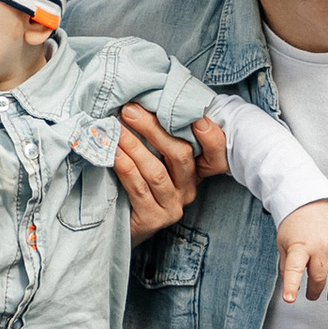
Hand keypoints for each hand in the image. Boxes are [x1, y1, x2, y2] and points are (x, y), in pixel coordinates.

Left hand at [115, 103, 203, 243]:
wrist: (120, 225)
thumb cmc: (135, 183)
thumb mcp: (151, 158)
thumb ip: (156, 138)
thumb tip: (141, 103)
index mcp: (194, 171)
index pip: (214, 152)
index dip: (211, 136)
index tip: (196, 116)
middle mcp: (189, 189)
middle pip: (180, 154)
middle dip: (154, 128)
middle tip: (130, 110)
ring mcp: (173, 206)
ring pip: (157, 171)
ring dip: (133, 146)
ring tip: (115, 129)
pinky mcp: (154, 218)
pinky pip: (139, 187)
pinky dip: (124, 166)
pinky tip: (113, 153)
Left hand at [275, 202, 327, 307]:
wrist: (310, 203)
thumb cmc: (294, 227)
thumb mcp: (283, 245)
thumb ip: (287, 267)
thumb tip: (293, 288)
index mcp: (299, 246)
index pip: (294, 269)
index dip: (291, 285)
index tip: (290, 299)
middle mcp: (319, 245)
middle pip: (320, 277)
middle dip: (315, 291)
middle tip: (312, 296)